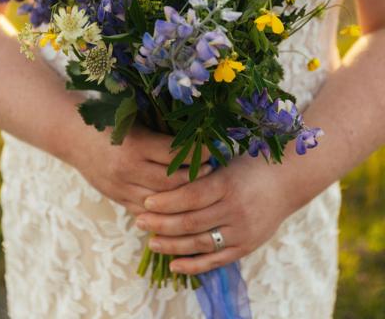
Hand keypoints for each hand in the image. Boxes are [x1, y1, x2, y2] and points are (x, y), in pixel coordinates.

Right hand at [70, 122, 211, 216]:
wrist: (72, 135)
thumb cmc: (107, 120)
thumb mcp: (133, 120)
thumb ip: (159, 133)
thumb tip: (194, 137)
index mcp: (135, 145)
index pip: (174, 155)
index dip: (197, 153)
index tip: (213, 149)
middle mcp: (128, 170)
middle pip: (171, 183)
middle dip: (194, 177)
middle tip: (212, 170)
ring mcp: (121, 187)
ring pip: (159, 201)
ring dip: (181, 196)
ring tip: (199, 188)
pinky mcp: (116, 197)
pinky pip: (144, 210)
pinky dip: (163, 209)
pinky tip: (178, 204)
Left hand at [135, 155, 291, 273]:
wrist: (287, 181)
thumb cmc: (251, 165)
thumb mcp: (227, 160)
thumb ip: (201, 169)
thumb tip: (165, 172)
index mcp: (228, 184)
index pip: (191, 196)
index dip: (167, 201)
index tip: (147, 202)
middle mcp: (235, 209)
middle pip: (191, 222)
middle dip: (161, 223)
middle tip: (139, 221)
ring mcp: (242, 231)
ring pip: (200, 244)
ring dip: (172, 245)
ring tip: (151, 242)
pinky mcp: (246, 246)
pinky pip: (216, 260)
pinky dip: (194, 265)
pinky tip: (174, 265)